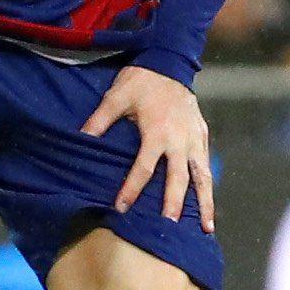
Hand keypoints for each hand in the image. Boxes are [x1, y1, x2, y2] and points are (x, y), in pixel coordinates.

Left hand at [83, 65, 214, 227]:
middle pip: (178, 178)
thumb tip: (81, 138)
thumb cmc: (140, 80)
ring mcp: (194, 138)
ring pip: (202, 176)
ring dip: (205, 202)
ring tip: (206, 228)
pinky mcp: (202, 134)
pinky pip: (206, 164)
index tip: (122, 208)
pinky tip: (207, 202)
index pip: (144, 168)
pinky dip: (208, 185)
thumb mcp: (116, 96)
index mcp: (157, 132)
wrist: (169, 61)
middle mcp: (179, 139)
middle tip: (170, 227)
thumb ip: (100, 120)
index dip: (132, 189)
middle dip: (173, 204)